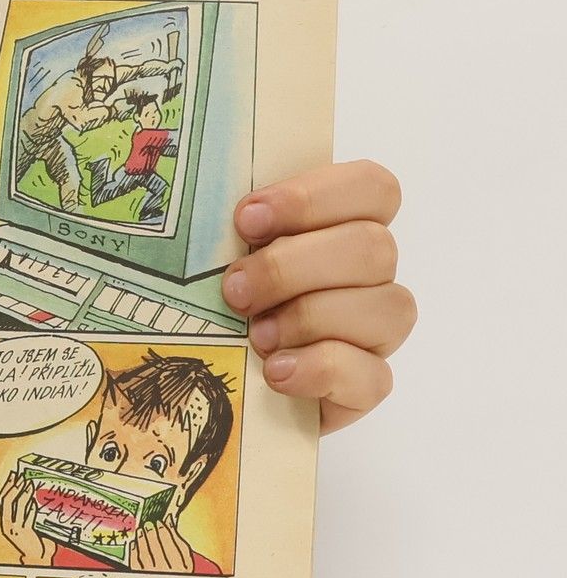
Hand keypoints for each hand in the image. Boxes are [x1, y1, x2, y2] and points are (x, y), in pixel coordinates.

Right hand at [0, 469, 55, 564]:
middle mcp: (7, 524)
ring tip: (30, 484)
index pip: (2, 499)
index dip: (7, 486)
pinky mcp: (23, 533)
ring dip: (23, 493)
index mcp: (5, 521)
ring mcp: (15, 529)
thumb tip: (32, 493)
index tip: (14, 475)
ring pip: (17, 506)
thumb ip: (27, 512)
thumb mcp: (27, 524)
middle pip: (6, 500)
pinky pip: (27, 516)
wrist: (37, 560)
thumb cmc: (35, 542)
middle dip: (14, 487)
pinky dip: (31, 508)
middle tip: (22, 477)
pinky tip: (35, 501)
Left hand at [130, 518, 195, 575]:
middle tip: (148, 524)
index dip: (164, 530)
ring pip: (144, 554)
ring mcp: (151, 576)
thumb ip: (179, 541)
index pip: (171, 544)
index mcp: (181, 568)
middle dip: (151, 533)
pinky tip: (134, 543)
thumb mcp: (186, 561)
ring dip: (142, 539)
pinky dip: (133, 550)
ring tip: (141, 531)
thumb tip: (169, 521)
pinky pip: (134, 562)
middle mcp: (166, 573)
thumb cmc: (179, 575)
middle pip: (156, 548)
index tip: (160, 522)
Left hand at [226, 161, 411, 430]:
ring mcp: (374, 333)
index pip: (372, 188)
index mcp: (341, 227)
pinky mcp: (364, 387)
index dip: (313, 197)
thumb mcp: (209, 261)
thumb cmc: (214, 308)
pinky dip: (322, 369)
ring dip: (311, 317)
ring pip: (388, 307)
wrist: (211, 389)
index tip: (246, 220)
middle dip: (292, 267)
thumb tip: (191, 198)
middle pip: (373, 247)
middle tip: (235, 290)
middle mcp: (368, 276)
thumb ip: (219, 229)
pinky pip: (374, 377)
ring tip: (256, 335)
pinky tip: (276, 372)